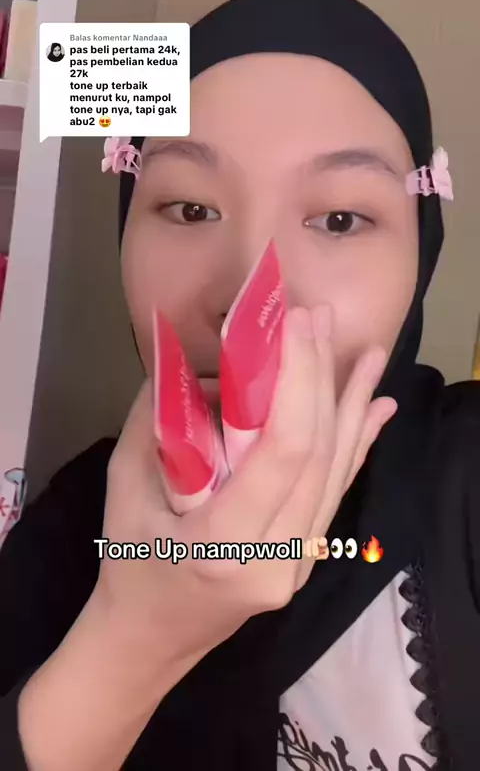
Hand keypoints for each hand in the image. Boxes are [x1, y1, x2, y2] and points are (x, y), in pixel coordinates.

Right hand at [96, 305, 395, 664]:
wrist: (150, 638)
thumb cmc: (128, 561)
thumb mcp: (123, 485)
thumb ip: (157, 418)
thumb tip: (197, 360)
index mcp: (223, 543)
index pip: (284, 453)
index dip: (299, 380)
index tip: (297, 323)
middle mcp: (275, 559)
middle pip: (318, 456)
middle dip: (323, 378)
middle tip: (322, 317)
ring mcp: (299, 565)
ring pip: (336, 474)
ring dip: (352, 407)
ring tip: (371, 354)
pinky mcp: (306, 560)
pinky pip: (334, 496)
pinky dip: (356, 447)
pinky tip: (375, 410)